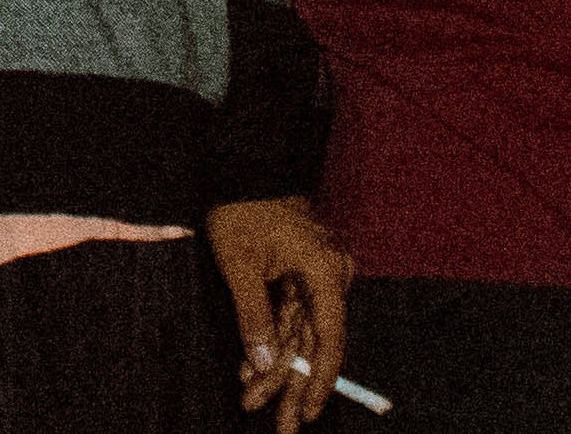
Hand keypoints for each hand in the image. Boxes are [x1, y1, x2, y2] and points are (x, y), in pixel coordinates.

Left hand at [209, 194, 353, 429]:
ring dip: (278, 368)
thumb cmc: (240, 207)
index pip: (328, 339)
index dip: (319, 380)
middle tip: (283, 427)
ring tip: (254, 402)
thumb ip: (253, 315)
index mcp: (325, 273)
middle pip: (314, 343)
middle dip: (294, 386)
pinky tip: (252, 370)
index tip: (309, 412)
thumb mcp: (239, 263)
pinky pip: (291, 315)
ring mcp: (319, 276)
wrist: (243, 164)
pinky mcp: (303, 273)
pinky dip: (272, 340)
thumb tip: (261, 363)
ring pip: (301, 334)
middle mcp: (331, 277)